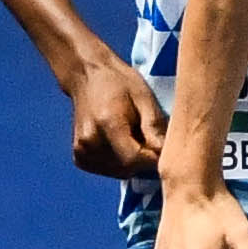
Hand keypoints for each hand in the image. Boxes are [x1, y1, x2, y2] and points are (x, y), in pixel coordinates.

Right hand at [67, 56, 166, 180]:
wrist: (87, 76)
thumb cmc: (121, 84)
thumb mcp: (145, 99)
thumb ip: (154, 127)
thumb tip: (167, 154)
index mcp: (107, 124)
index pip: (135, 159)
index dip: (155, 158)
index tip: (165, 147)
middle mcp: (89, 142)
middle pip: (129, 168)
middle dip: (146, 158)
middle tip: (149, 137)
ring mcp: (81, 151)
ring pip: (121, 172)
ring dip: (134, 162)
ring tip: (134, 137)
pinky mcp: (80, 158)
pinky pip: (110, 170)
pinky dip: (121, 163)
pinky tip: (122, 143)